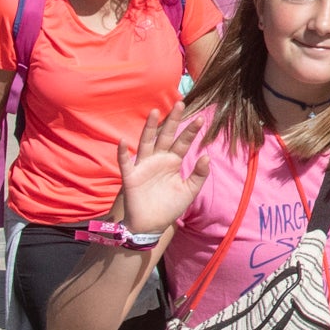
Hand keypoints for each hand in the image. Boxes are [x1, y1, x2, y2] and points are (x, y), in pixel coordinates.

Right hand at [113, 111, 208, 236]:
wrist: (151, 225)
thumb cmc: (170, 206)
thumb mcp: (189, 191)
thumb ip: (199, 175)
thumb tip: (207, 156)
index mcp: (173, 162)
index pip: (183, 142)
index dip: (191, 131)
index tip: (201, 118)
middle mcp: (159, 159)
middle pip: (166, 136)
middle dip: (173, 120)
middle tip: (181, 103)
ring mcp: (144, 166)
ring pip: (147, 142)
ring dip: (149, 128)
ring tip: (155, 111)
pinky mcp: (131, 177)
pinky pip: (126, 163)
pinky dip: (123, 152)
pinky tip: (123, 141)